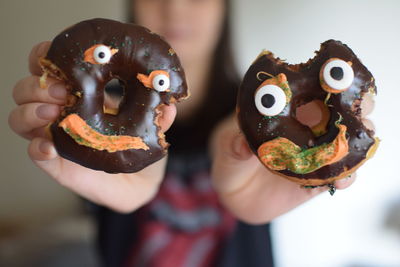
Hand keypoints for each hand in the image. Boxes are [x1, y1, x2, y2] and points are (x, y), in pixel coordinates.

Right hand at [8, 42, 176, 212]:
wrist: (140, 181)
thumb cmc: (138, 144)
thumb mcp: (150, 124)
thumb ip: (158, 116)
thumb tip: (169, 106)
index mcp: (80, 95)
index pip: (50, 70)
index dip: (43, 58)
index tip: (52, 54)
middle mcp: (61, 113)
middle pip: (26, 91)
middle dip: (37, 86)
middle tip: (61, 91)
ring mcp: (56, 138)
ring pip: (21, 119)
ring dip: (30, 112)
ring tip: (52, 113)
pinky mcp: (57, 164)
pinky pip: (35, 154)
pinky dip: (37, 148)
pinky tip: (49, 147)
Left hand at [211, 99, 373, 223]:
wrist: (236, 193)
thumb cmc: (230, 159)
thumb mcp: (225, 148)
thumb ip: (232, 145)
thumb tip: (242, 145)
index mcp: (284, 109)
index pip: (308, 90)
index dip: (325, 83)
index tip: (335, 83)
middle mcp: (305, 127)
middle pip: (338, 112)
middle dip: (354, 108)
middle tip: (357, 112)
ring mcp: (314, 151)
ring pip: (344, 142)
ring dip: (355, 143)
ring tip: (353, 149)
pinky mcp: (319, 177)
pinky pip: (338, 175)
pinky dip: (345, 176)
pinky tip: (342, 180)